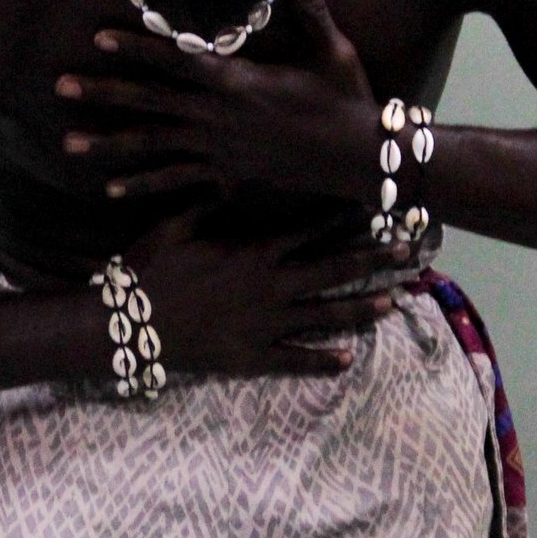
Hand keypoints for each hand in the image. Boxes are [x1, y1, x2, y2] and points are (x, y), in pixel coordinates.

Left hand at [55, 0, 380, 202]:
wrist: (361, 159)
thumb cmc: (346, 99)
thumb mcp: (331, 49)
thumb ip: (310, 7)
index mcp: (238, 81)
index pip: (176, 59)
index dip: (136, 48)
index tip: (98, 38)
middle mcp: (219, 117)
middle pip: (150, 101)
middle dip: (102, 93)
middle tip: (59, 86)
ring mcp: (220, 151)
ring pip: (153, 145)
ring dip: (108, 144)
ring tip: (67, 146)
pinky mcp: (229, 177)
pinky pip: (177, 182)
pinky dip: (144, 185)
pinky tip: (111, 189)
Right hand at [112, 206, 406, 378]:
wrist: (128, 324)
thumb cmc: (148, 269)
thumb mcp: (175, 225)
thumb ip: (208, 202)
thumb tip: (231, 177)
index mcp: (254, 251)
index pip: (309, 229)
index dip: (342, 217)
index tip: (372, 206)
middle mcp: (270, 286)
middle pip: (333, 270)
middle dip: (373, 259)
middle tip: (407, 252)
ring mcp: (265, 324)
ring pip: (325, 315)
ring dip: (361, 307)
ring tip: (393, 301)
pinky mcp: (252, 356)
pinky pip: (295, 359)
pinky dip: (322, 360)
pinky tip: (348, 361)